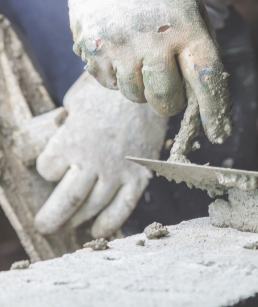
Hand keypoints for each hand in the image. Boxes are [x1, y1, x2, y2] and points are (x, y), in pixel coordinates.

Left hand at [34, 72, 167, 237]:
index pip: (47, 169)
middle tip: (44, 226)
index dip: (47, 169)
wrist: (150, 90)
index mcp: (71, 142)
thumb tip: (63, 130)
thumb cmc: (110, 90)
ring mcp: (117, 172)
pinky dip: (108, 223)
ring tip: (68, 227)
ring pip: (92, 209)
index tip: (53, 167)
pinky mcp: (139, 176)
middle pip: (65, 202)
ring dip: (76, 222)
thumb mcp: (76, 100)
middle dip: (50, 220)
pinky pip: (122, 208)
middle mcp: (92, 162)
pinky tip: (97, 230)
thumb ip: (66, 122)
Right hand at [67, 0, 232, 144]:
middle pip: (166, 102)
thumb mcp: (192, 13)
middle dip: (169, 101)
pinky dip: (118, 76)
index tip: (218, 133)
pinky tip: (120, 50)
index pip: (206, 80)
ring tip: (139, 55)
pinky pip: (110, 86)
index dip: (214, 112)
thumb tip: (203, 100)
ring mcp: (120, 46)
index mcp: (187, 28)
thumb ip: (200, 52)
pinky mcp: (93, 51)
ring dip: (141, 86)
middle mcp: (154, 40)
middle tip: (165, 80)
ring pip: (136, 98)